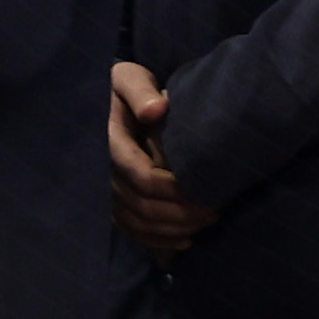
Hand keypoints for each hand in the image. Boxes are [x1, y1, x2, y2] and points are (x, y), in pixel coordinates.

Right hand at [108, 61, 212, 259]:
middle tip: (215, 211)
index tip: (206, 191)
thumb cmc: (125, 88)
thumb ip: (140, 91)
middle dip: (181, 214)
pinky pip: (130, 229)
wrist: (107, 100)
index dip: (175, 190)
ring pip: (138, 222)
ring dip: (172, 229)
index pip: (143, 177)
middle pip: (143, 206)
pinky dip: (156, 240)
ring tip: (204, 224)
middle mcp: (103, 172)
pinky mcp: (110, 201)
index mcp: (110, 143)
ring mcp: (103, 191)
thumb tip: (157, 110)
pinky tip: (184, 241)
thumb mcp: (130, 78)